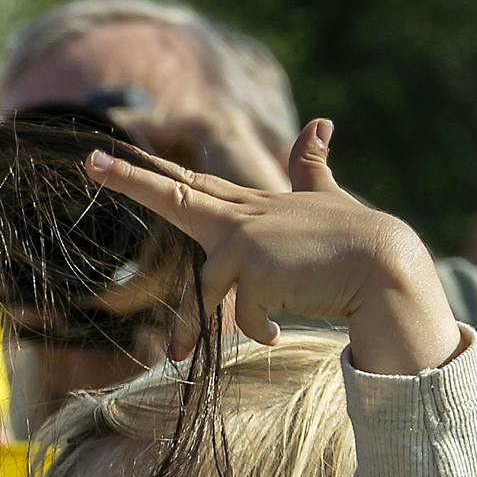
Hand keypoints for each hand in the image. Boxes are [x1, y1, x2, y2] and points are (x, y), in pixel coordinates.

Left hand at [71, 118, 457, 373]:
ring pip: (203, 290)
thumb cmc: (354, 239)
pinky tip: (278, 334)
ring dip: (190, 328)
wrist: (384, 267)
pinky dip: (260, 329)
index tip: (102, 157)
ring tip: (177, 355)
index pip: (190, 186)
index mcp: (250, 206)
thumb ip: (311, 168)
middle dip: (132, 180)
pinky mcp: (256, 272)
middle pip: (177, 196)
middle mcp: (242, 219)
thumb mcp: (326, 199)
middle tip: (91, 162)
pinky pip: (243, 314)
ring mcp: (247, 242)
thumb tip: (321, 121)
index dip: (146, 173)